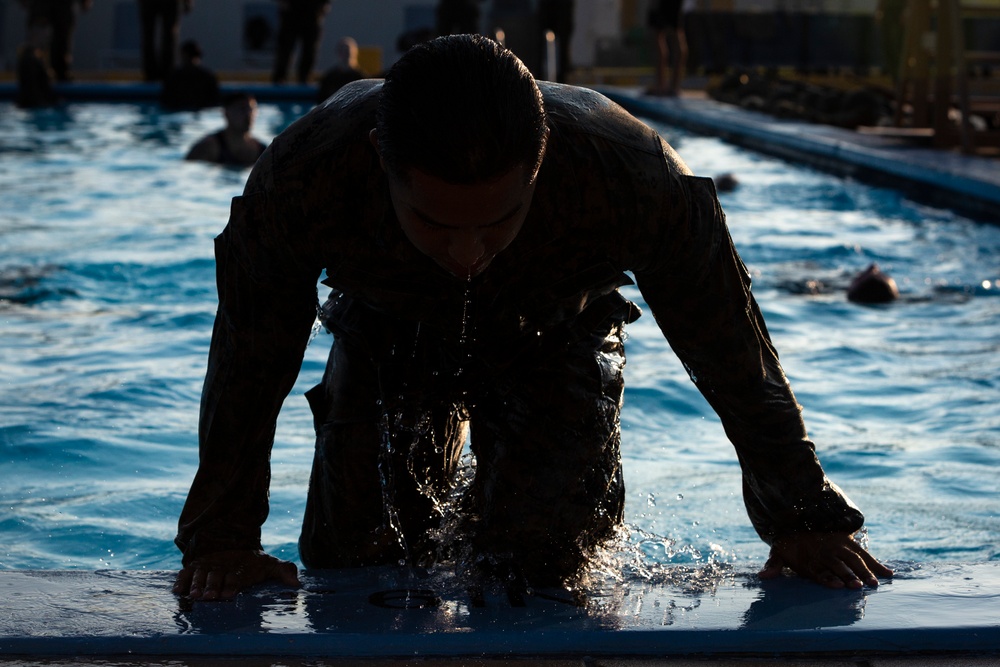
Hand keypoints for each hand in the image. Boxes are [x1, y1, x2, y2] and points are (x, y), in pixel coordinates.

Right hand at [173, 549, 299, 599]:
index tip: (228, 593)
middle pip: (217, 576)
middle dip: (213, 586)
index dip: (233, 584)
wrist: (235, 545)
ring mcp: (209, 565)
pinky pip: (187, 572)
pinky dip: (182, 580)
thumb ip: (284, 571)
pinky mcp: (197, 566)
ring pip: (201, 574)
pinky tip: (178, 590)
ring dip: (197, 585)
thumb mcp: (270, 565)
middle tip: (210, 597)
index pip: (237, 576)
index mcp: (242, 566)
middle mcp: (224, 565)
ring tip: (194, 595)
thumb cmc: (254, 563)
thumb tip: (297, 583)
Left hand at [758, 532, 892, 588]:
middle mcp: (825, 552)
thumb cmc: (789, 542)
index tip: (837, 585)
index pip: (819, 570)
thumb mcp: (778, 552)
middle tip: (857, 587)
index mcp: (808, 558)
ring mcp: (838, 546)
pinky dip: (876, 563)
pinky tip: (889, 575)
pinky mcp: (849, 542)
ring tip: (874, 583)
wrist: (797, 515)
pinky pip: (864, 554)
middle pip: (838, 566)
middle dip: (847, 576)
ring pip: (853, 560)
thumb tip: (762, 577)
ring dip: (864, 571)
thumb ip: (772, 565)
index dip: (827, 578)